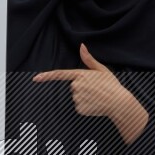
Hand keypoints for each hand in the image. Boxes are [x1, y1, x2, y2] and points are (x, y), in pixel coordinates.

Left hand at [32, 42, 149, 143]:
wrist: (119, 102)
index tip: (35, 78)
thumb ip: (89, 59)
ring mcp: (77, 98)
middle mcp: (77, 86)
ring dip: (85, 98)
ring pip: (76, 97)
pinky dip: (86, 107)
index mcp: (81, 74)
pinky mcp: (79, 108)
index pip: (60, 74)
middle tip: (95, 89)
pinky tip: (95, 104)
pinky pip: (79, 107)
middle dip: (82, 88)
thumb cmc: (111, 85)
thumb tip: (82, 46)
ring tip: (96, 97)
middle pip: (73, 87)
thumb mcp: (101, 69)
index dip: (47, 76)